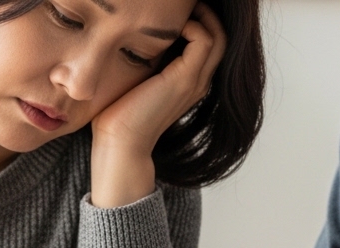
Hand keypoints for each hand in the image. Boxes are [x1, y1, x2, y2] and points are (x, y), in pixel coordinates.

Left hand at [89, 2, 226, 206]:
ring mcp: (195, 81)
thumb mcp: (137, 77)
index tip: (175, 10)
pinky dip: (192, 26)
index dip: (198, 20)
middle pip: (220, 35)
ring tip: (179, 10)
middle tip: (182, 3)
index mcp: (188, 81)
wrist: (119, 142)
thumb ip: (147, 58)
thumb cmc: (119, 113)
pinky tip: (168, 26)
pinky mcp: (185, 80)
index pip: (208, 42)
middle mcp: (198, 81)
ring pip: (217, 35)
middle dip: (204, 13)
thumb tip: (136, 34)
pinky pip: (204, 40)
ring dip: (200, 16)